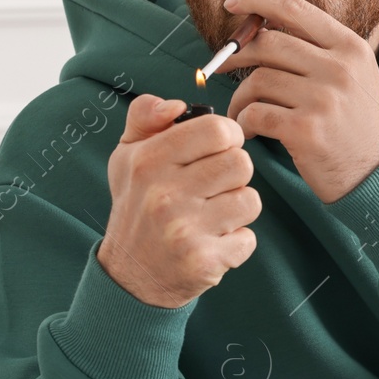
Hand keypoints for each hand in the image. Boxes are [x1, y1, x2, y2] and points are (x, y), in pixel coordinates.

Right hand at [97, 95, 260, 307]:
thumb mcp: (127, 155)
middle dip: (235, 173)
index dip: (229, 135)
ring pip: (250, 200)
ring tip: (213, 214)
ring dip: (237, 208)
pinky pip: (248, 239)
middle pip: (241, 163)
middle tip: (215, 185)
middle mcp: (165, 194)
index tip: (220, 148)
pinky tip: (212, 241)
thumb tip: (175, 104)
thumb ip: (145, 116)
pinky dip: (236, 242)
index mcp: (149, 161)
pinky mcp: (203, 261)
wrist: (129, 274)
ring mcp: (185, 230)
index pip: (217, 130)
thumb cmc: (136, 205)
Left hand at [221, 0, 378, 203]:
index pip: (295, 10)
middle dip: (236, 52)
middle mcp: (339, 68)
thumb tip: (265, 30)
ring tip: (242, 112)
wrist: (378, 174)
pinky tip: (250, 132)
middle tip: (221, 63)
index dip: (258, 1)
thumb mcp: (355, 77)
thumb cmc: (358, 126)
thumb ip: (321, 51)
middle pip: (269, 44)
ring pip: (257, 80)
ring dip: (240, 97)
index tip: (233, 3)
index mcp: (350, 48)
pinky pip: (255, 114)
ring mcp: (323, 99)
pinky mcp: (306, 130)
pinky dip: (244, 122)